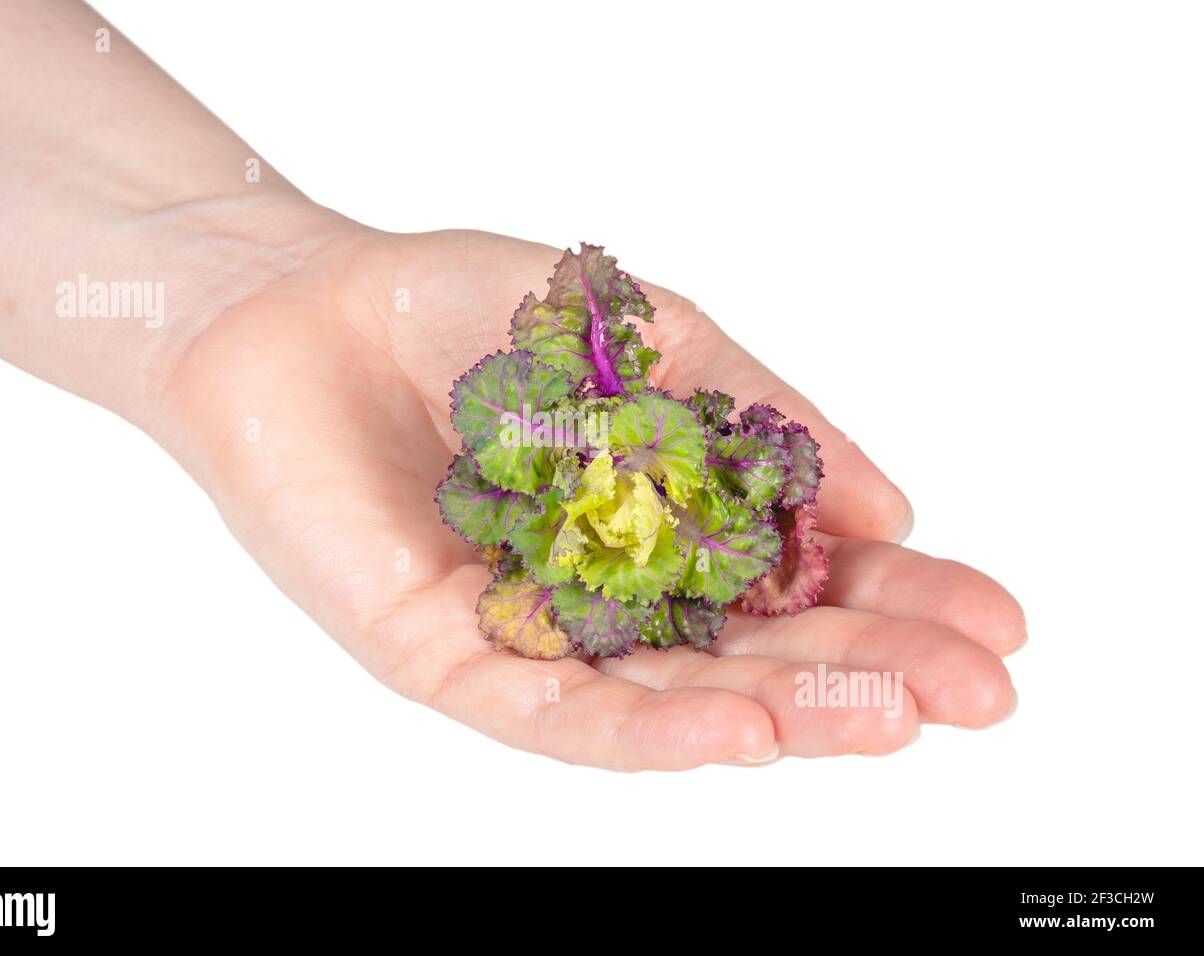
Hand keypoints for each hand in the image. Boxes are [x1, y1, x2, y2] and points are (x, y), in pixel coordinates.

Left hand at [157, 220, 1023, 770]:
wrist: (302, 305)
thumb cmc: (469, 313)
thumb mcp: (653, 340)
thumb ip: (761, 420)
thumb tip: (893, 502)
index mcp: (661, 521)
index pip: (799, 578)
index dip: (899, 599)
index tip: (999, 620)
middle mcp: (608, 593)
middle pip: (752, 652)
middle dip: (868, 671)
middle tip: (981, 695)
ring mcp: (533, 634)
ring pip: (670, 699)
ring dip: (785, 711)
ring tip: (891, 719)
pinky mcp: (447, 658)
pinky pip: (553, 711)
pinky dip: (647, 729)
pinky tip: (741, 732)